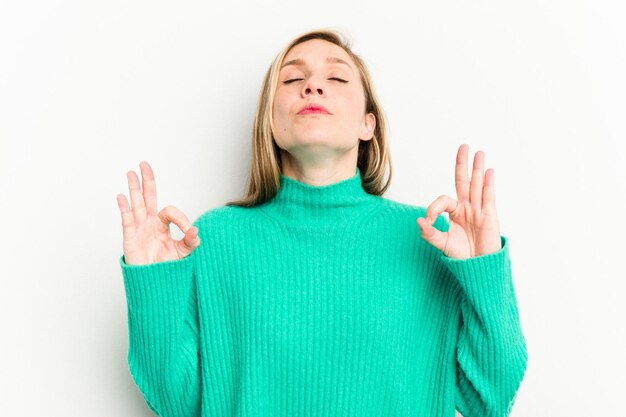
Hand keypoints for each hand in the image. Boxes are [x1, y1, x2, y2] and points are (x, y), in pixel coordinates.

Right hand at [116, 161, 199, 264]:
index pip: (170, 211)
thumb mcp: (183, 253)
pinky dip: (125, 208)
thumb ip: (190, 242)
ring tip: (131, 173)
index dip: (181, 219)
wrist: (154, 284)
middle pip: (147, 198)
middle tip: (144, 164)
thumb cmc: (166, 268)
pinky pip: (127, 221)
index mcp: (161, 225)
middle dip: (146, 181)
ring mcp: (138, 229)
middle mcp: (149, 223)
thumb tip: (196, 231)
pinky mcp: (130, 239)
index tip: (189, 231)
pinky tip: (122, 197)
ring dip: (134, 189)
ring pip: (136, 205)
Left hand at [416, 144, 501, 258]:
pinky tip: (489, 171)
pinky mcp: (490, 216)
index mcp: (455, 212)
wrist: (478, 267)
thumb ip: (429, 233)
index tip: (427, 221)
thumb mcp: (442, 244)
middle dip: (463, 164)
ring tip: (479, 152)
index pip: (443, 201)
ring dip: (478, 169)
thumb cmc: (461, 255)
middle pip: (464, 181)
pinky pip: (488, 196)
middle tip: (463, 146)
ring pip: (477, 185)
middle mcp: (467, 207)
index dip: (433, 208)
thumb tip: (418, 220)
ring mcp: (479, 210)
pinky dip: (488, 183)